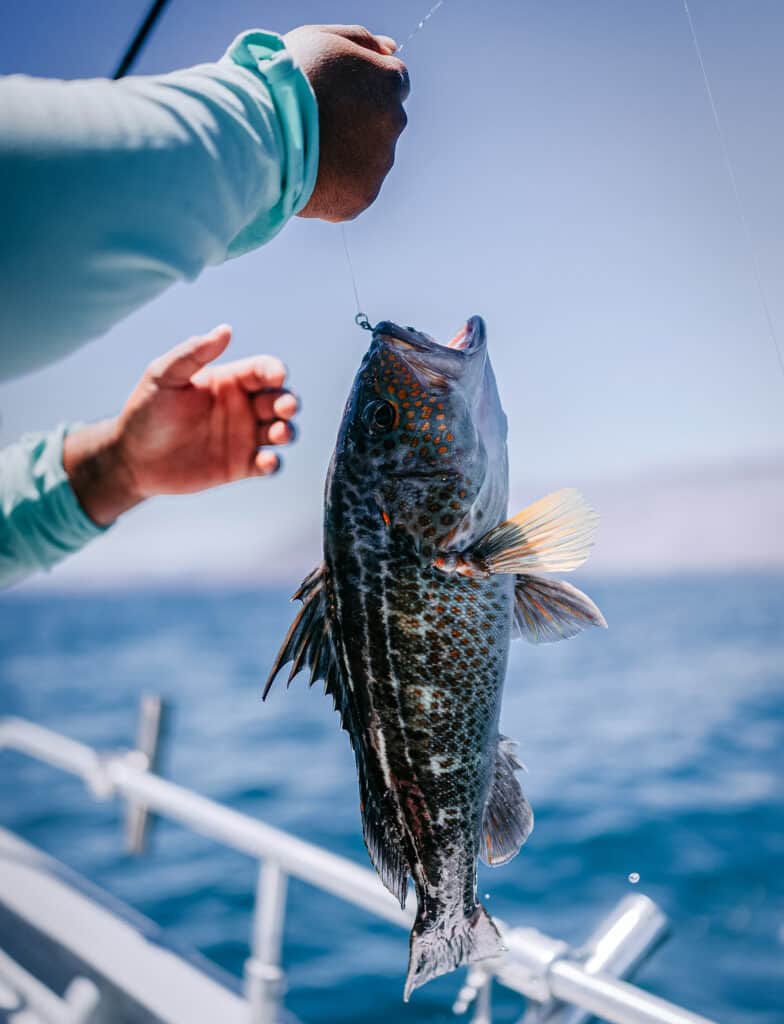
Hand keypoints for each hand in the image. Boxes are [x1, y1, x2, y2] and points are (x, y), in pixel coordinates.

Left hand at [63, 325, 297, 525]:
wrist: (131, 458)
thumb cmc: (145, 411)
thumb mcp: (163, 376)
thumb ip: (193, 353)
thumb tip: (225, 329)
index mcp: (229, 381)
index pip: (262, 371)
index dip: (274, 371)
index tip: (275, 377)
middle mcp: (242, 408)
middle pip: (279, 400)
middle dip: (288, 402)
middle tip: (284, 407)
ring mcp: (243, 437)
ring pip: (280, 431)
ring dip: (287, 430)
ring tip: (278, 434)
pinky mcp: (240, 466)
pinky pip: (267, 465)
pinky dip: (274, 464)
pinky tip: (265, 462)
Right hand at [284, 24, 409, 220]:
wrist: (259, 129)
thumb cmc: (284, 78)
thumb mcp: (321, 39)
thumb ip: (362, 40)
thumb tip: (391, 49)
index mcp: (388, 82)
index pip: (393, 83)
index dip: (362, 87)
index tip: (336, 93)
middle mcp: (393, 123)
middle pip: (381, 124)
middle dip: (356, 123)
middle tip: (317, 122)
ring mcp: (380, 163)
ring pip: (367, 160)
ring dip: (346, 155)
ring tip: (308, 148)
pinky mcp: (362, 196)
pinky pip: (352, 191)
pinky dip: (336, 186)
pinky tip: (310, 173)